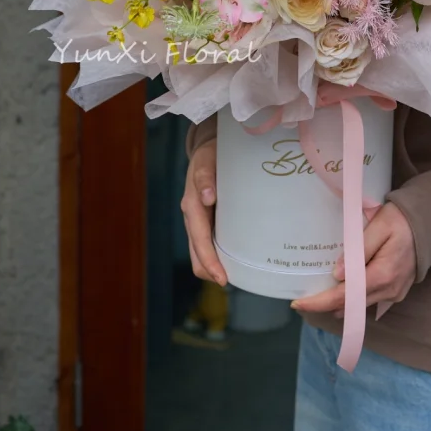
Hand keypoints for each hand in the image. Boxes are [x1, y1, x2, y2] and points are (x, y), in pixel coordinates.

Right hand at [181, 140, 227, 286]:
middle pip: (197, 255)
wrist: (207, 149)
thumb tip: (207, 197)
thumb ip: (205, 176)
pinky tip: (236, 257)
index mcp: (192, 206)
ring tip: (238, 273)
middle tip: (234, 280)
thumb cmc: (209, 156)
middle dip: (212, 270)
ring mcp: (198, 221)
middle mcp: (192, 218)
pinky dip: (219, 255)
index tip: (222, 279)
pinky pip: (210, 242)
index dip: (210, 262)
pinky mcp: (206, 221)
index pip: (199, 242)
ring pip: (202, 252)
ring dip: (215, 265)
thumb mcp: (206, 160)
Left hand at [293, 202, 415, 317]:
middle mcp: (389, 291)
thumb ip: (359, 249)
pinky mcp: (396, 293)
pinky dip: (352, 300)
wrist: (430, 224)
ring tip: (317, 295)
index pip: (345, 297)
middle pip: (349, 306)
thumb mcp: (379, 226)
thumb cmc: (402, 220)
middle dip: (324, 305)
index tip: (298, 304)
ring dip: (338, 303)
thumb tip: (337, 274)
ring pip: (359, 307)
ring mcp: (394, 295)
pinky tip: (341, 291)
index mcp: (383, 275)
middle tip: (302, 299)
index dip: (319, 302)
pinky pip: (369, 302)